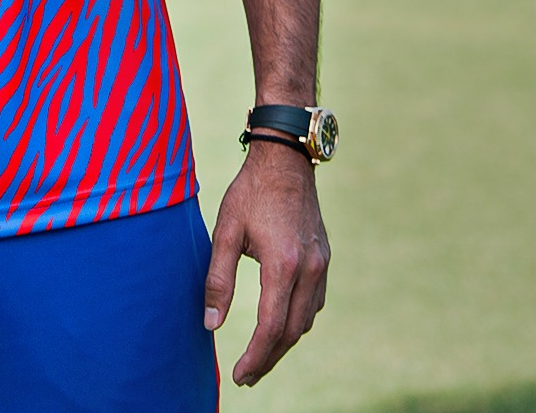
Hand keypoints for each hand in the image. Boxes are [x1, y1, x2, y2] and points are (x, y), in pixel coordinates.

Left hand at [203, 143, 329, 384]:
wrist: (285, 160)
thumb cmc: (250, 192)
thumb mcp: (226, 231)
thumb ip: (218, 279)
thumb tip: (210, 324)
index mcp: (284, 264)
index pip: (271, 326)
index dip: (256, 356)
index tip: (240, 375)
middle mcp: (310, 269)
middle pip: (292, 331)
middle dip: (269, 357)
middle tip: (247, 374)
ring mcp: (322, 264)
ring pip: (307, 320)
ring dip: (285, 341)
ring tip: (260, 354)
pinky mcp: (325, 258)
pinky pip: (315, 302)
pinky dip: (298, 320)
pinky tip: (281, 322)